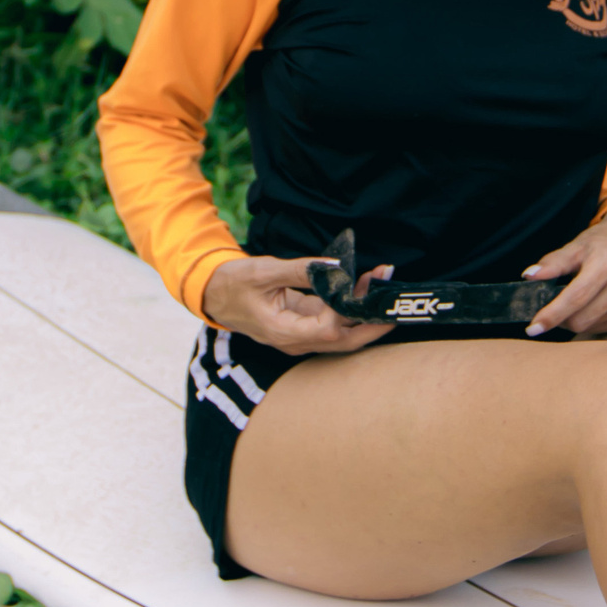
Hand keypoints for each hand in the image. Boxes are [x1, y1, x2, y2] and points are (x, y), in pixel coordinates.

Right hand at [201, 254, 396, 357]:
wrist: (214, 294)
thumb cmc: (234, 284)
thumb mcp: (263, 271)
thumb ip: (299, 270)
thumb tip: (333, 265)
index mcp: (283, 332)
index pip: (326, 329)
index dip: (345, 309)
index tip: (354, 282)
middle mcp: (296, 341)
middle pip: (344, 342)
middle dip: (372, 322)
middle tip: (393, 300)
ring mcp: (301, 335)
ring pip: (342, 333)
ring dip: (364, 312)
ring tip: (380, 281)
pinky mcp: (304, 324)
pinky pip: (333, 321)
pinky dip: (350, 306)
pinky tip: (362, 285)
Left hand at [522, 204, 606, 339]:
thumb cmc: (601, 240)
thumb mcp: (576, 245)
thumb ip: (553, 262)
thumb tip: (529, 275)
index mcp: (605, 264)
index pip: (574, 298)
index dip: (552, 315)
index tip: (533, 328)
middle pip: (581, 319)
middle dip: (560, 320)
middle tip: (552, 309)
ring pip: (591, 326)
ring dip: (575, 321)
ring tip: (572, 304)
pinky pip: (604, 327)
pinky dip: (590, 321)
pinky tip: (588, 306)